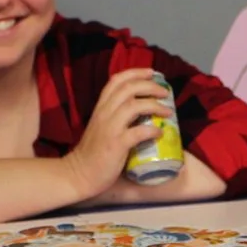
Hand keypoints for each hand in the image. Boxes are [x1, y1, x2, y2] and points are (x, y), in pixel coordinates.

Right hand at [68, 68, 175, 196]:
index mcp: (100, 107)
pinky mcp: (116, 144)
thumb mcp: (101, 126)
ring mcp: (110, 128)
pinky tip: (159, 132)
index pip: (116, 81)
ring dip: (154, 106)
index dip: (135, 73)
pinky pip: (138, 132)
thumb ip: (115, 116)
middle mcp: (104, 113)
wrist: (78, 174)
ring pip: (134, 106)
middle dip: (150, 86)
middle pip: (129, 89)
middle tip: (165, 92)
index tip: (150, 72)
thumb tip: (141, 112)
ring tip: (168, 111)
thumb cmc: (92, 153)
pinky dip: (151, 130)